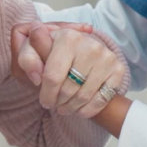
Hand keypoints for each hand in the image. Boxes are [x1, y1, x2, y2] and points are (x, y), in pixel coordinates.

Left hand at [11, 23, 126, 117]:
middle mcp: (90, 45)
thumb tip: (35, 75)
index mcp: (67, 37)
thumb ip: (28, 58)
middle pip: (68, 89)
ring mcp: (106, 57)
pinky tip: (80, 110)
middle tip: (54, 104)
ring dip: (71, 107)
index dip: (46, 94)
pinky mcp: (118, 69)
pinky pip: (101, 100)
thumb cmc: (55, 55)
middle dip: (58, 102)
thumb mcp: (36, 51)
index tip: (44, 101)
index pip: (52, 77)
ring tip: (64, 107)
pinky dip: (88, 110)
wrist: (84, 53)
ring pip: (83, 97)